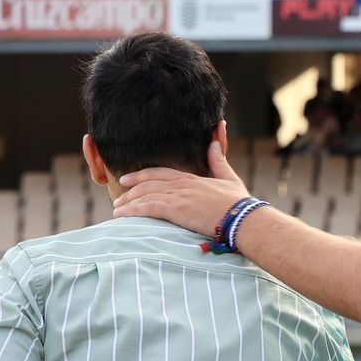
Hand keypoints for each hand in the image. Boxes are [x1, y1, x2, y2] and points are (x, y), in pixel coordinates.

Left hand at [114, 141, 251, 237]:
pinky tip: (122, 215)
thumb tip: (214, 143)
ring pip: (145, 195)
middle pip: (148, 183)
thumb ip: (218, 161)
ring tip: (117, 209)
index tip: (129, 179)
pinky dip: (132, 210)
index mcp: (191, 178)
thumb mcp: (229, 178)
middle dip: (131, 188)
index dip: (142, 175)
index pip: (161, 174)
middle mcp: (181, 185)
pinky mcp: (176, 209)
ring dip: (128, 202)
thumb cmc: (239, 203)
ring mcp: (178, 196)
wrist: (243, 218)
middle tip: (118, 193)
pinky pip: (148, 208)